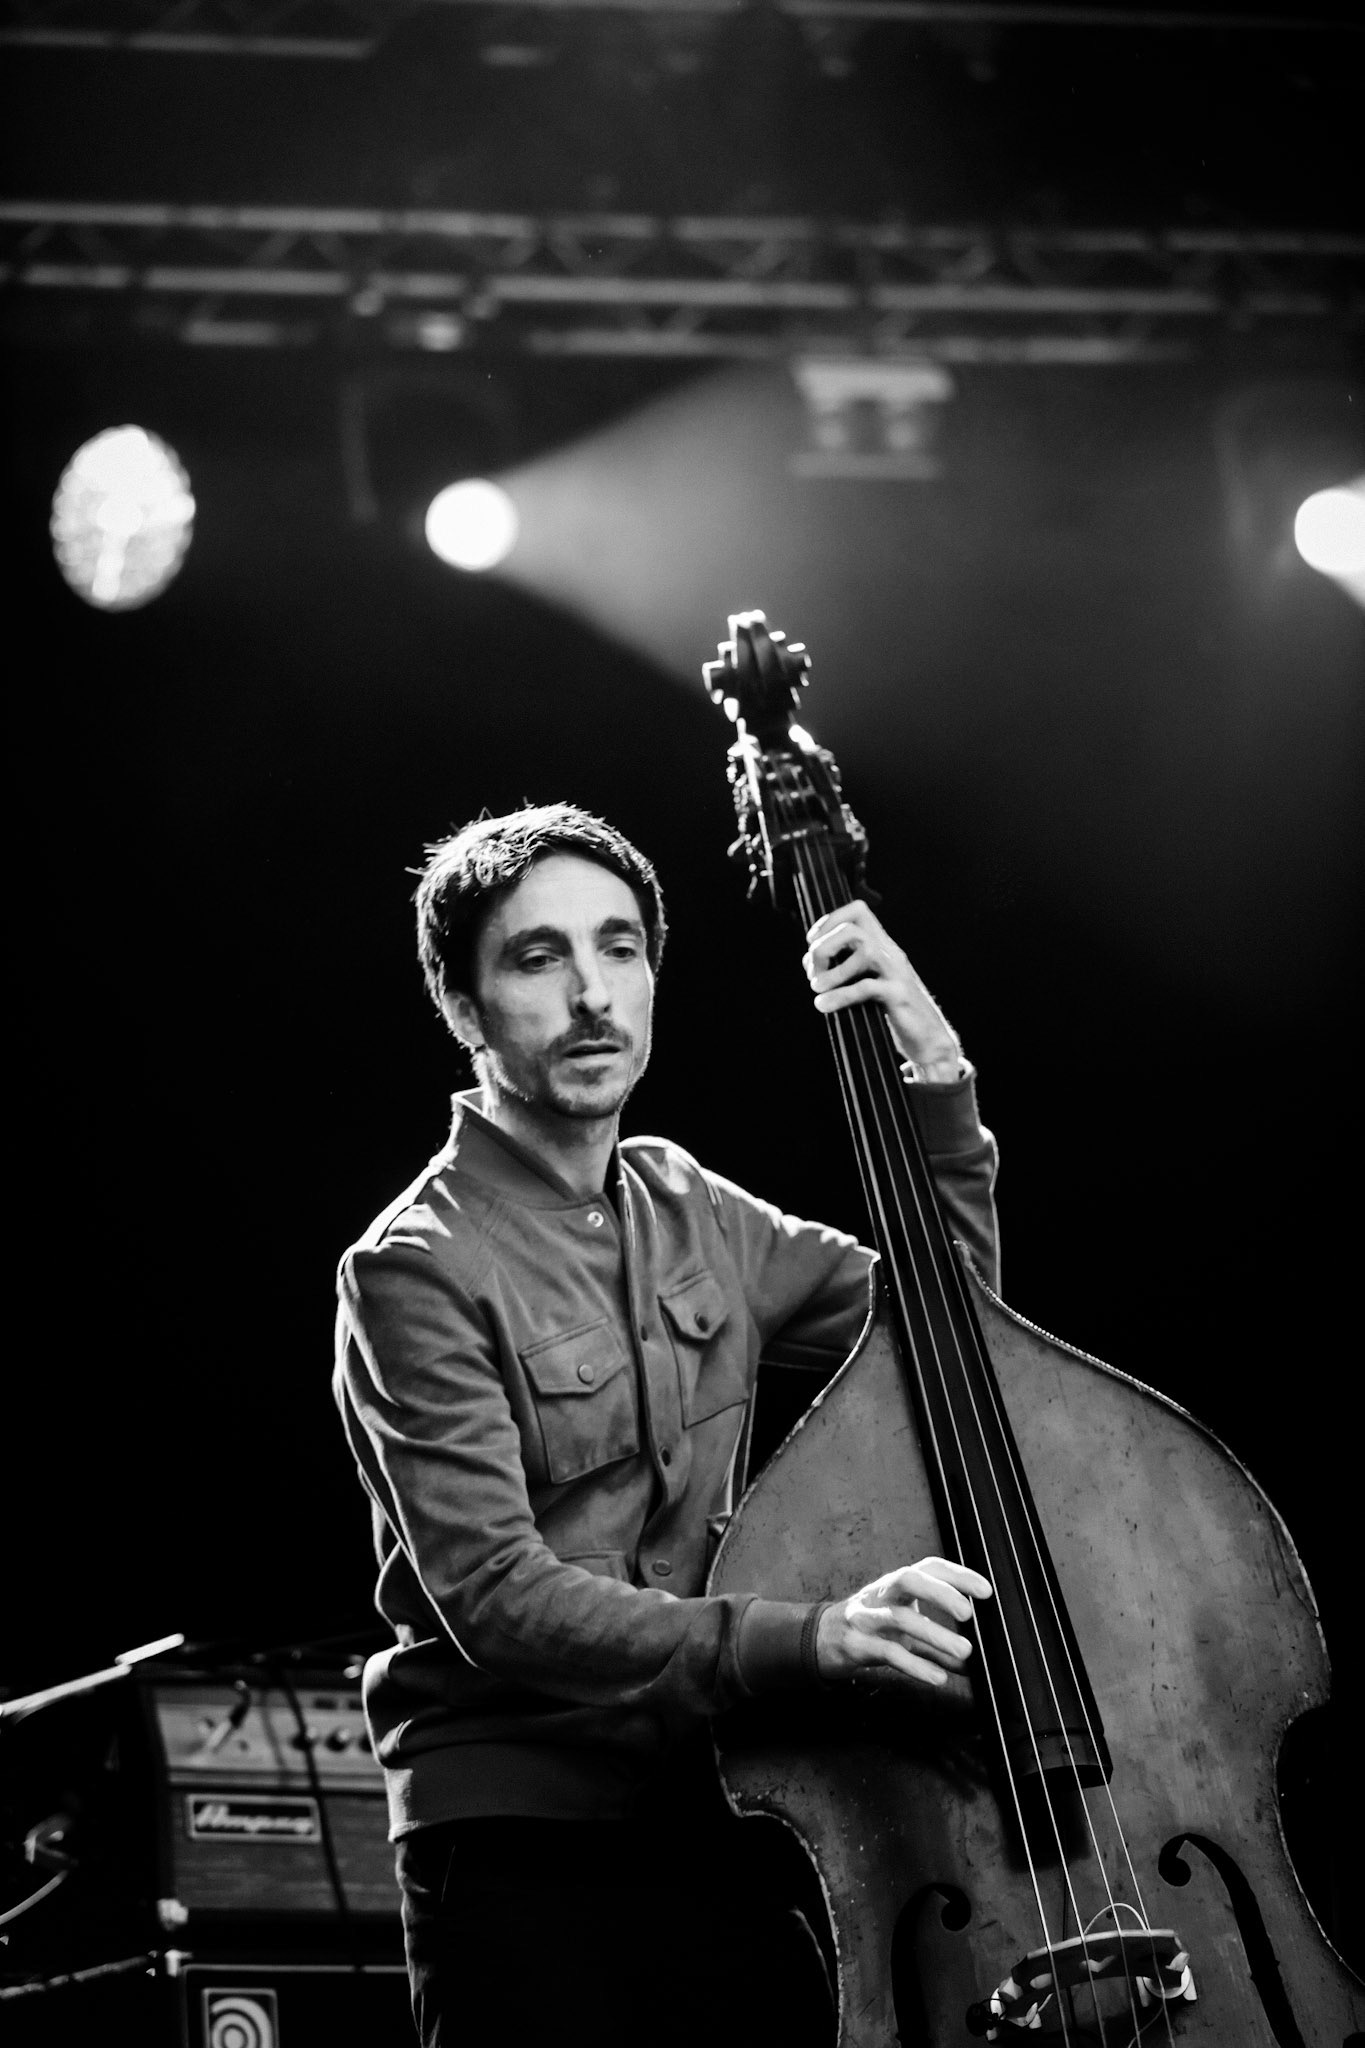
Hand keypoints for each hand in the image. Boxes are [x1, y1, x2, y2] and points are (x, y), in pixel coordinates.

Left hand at [803, 901, 962, 1080]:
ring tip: (817, 988)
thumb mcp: (868, 980)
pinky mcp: (899, 996)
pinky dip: (839, 996)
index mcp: (883, 945)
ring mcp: (896, 973)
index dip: (828, 922)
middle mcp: (891, 952)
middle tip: (813, 974)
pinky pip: (867, 988)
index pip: (858, 911)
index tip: (812, 945)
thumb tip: (809, 962)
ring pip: (865, 950)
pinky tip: (823, 1006)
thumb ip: (844, 967)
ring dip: (832, 970)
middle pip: (853, 928)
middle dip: (823, 947)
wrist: (929, 1038)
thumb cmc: (892, 1010)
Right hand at [815, 1558, 991, 1688]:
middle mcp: (881, 1594)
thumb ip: (935, 1643)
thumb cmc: (870, 1627)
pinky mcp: (856, 1644)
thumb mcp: (904, 1628)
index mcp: (896, 1585)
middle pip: (908, 1580)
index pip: (928, 1567)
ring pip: (899, 1618)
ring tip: (964, 1652)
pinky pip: (887, 1652)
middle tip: (968, 1614)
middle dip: (940, 1593)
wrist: (821, 1638)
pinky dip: (915, 1665)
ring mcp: (866, 1617)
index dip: (957, 1574)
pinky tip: (937, 1677)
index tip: (985, 1591)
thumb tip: (970, 1662)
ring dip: (934, 1634)